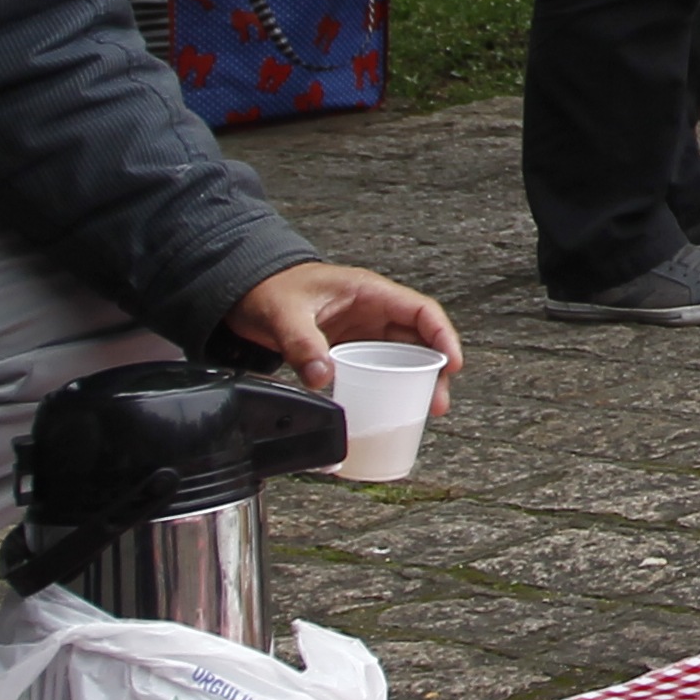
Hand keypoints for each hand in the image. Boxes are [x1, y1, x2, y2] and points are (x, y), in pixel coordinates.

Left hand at [226, 263, 463, 391]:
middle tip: (436, 401)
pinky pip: (377, 367)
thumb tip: (321, 377)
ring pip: (402, 356)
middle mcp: (372, 311)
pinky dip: (388, 385)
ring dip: (415, 381)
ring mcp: (361, 330)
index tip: (452, 363)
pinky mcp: (347, 347)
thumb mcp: (285, 313)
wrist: (246, 292)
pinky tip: (389, 406)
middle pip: (418, 340)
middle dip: (434, 370)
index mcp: (368, 292)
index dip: (442, 336)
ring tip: (422, 410)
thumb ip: (303, 344)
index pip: (420, 312)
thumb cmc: (270, 289)